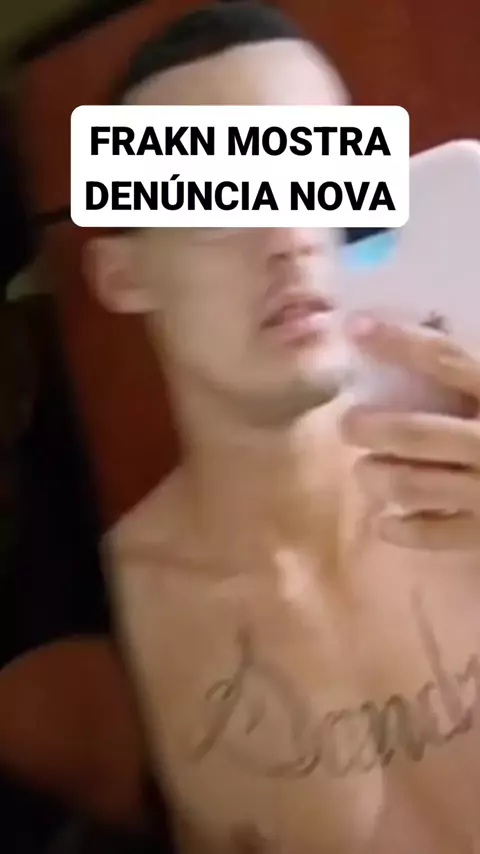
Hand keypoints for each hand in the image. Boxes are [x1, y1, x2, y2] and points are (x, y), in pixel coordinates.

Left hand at [340, 314, 479, 549]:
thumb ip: (476, 375)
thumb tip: (429, 331)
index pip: (445, 359)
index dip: (397, 342)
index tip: (355, 327)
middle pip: (416, 432)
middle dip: (371, 427)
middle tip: (348, 424)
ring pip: (412, 485)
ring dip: (376, 477)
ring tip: (364, 472)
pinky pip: (431, 534)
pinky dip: (399, 529)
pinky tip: (382, 523)